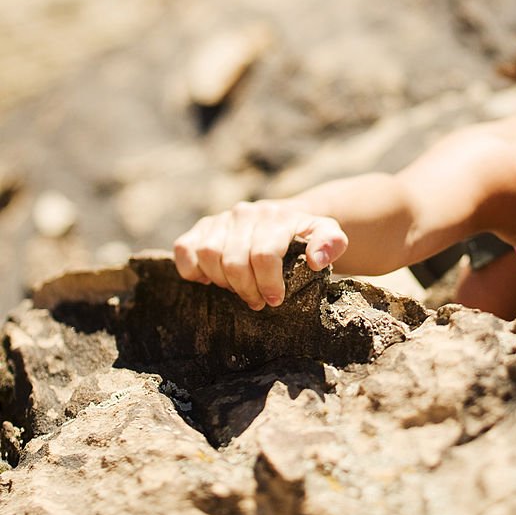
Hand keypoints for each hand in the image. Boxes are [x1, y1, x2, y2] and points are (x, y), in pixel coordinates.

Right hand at [173, 200, 348, 309]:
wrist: (286, 219)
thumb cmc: (306, 236)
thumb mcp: (329, 235)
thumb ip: (331, 243)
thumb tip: (315, 260)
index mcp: (276, 217)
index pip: (264, 255)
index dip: (267, 283)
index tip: (274, 300)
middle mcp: (246, 213)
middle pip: (233, 260)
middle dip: (246, 288)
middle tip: (257, 301)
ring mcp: (221, 219)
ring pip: (207, 254)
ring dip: (222, 281)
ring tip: (239, 290)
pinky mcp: (201, 228)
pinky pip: (184, 249)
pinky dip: (192, 270)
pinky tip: (211, 280)